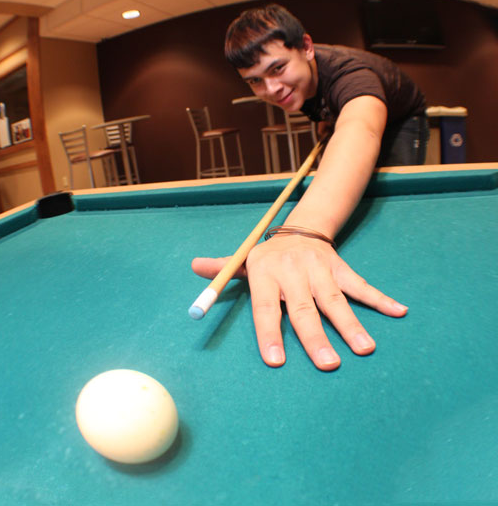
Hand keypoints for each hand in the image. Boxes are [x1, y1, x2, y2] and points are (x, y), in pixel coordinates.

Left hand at [192, 235, 407, 370]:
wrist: (300, 228)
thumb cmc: (268, 256)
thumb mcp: (244, 260)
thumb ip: (222, 269)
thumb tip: (194, 266)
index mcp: (265, 274)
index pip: (265, 308)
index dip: (269, 333)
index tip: (276, 361)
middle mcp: (293, 272)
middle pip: (303, 308)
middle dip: (315, 336)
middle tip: (328, 364)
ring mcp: (320, 269)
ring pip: (335, 299)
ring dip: (350, 323)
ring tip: (364, 349)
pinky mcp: (340, 268)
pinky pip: (360, 284)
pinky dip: (379, 298)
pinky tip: (399, 311)